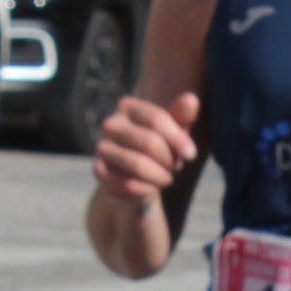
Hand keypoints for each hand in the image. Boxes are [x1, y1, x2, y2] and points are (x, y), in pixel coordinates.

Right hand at [93, 90, 195, 206]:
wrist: (137, 172)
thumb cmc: (162, 144)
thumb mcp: (175, 129)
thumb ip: (183, 115)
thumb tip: (191, 100)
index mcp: (128, 106)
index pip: (156, 119)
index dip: (178, 139)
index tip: (192, 155)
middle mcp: (111, 124)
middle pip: (149, 143)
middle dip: (169, 160)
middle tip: (176, 167)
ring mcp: (102, 148)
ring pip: (137, 165)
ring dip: (160, 177)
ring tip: (166, 178)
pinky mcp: (99, 171)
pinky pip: (128, 185)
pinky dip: (146, 191)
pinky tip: (151, 188)